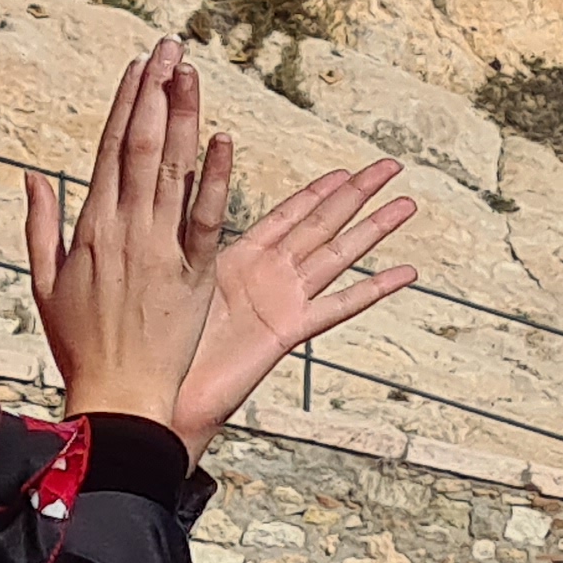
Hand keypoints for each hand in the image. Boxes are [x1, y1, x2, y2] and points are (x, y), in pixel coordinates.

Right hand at [28, 39, 229, 426]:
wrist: (115, 395)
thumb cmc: (81, 345)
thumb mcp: (45, 281)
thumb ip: (41, 225)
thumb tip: (33, 178)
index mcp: (91, 227)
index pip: (110, 149)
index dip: (127, 103)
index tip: (139, 66)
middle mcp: (124, 230)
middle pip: (141, 146)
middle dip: (156, 92)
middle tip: (170, 46)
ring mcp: (159, 250)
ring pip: (172, 171)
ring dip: (183, 117)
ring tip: (192, 72)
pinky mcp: (192, 276)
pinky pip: (206, 221)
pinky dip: (214, 180)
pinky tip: (222, 141)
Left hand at [171, 159, 422, 454]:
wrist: (160, 395)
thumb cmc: (156, 341)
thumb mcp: (169, 270)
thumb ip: (183, 230)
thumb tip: (178, 184)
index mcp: (241, 258)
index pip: (289, 214)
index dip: (319, 190)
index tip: (347, 170)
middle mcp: (270, 277)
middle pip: (324, 225)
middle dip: (359, 194)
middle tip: (391, 167)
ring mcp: (283, 303)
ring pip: (340, 255)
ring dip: (374, 229)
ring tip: (406, 205)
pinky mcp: (288, 330)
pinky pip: (340, 305)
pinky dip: (375, 289)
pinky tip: (405, 273)